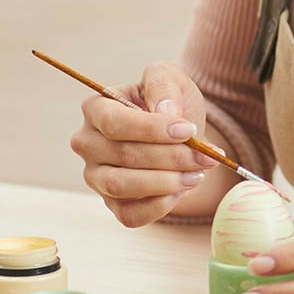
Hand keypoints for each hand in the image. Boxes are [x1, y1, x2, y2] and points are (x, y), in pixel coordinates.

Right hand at [70, 61, 219, 226]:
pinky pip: (129, 215)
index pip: (115, 123)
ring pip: (122, 186)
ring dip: (165, 182)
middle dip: (170, 157)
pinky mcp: (112, 203)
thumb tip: (165, 112)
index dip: (152, 129)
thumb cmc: (169, 101)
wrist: (181, 132)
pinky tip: (182, 191)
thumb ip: (163, 85)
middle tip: (206, 157)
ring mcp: (96, 176)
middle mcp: (88, 143)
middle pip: (123, 156)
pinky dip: (159, 206)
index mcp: (95, 108)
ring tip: (197, 173)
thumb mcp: (169, 78)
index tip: (188, 131)